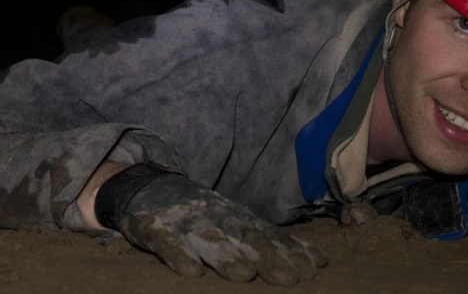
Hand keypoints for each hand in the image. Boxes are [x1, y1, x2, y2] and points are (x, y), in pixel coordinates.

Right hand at [96, 164, 326, 284]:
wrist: (149, 187)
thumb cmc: (202, 214)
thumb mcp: (237, 223)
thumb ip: (271, 241)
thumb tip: (317, 259)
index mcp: (238, 218)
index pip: (271, 235)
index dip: (291, 252)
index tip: (312, 270)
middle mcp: (218, 218)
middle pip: (247, 238)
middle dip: (269, 258)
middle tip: (289, 279)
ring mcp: (188, 223)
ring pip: (210, 240)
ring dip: (227, 257)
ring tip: (244, 275)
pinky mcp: (159, 229)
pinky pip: (169, 244)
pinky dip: (180, 256)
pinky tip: (191, 272)